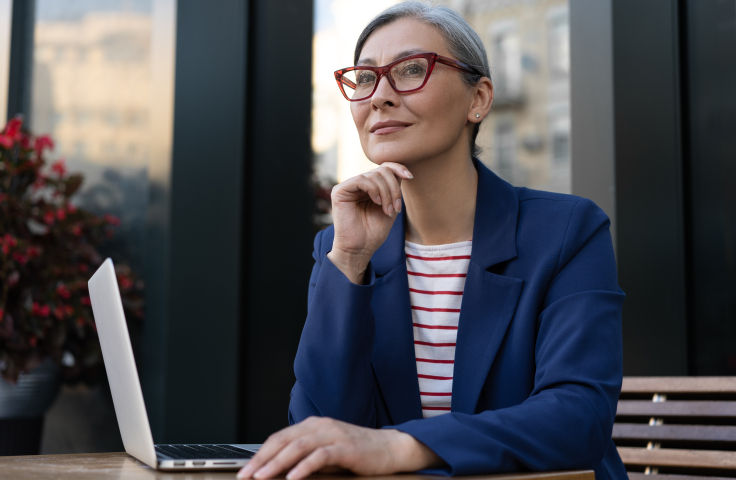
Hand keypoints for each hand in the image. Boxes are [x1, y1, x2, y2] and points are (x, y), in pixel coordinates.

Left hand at [236, 417, 442, 479]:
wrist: (392, 449)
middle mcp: (321, 426)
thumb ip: (306, 457)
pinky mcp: (346, 447)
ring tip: (263, 477)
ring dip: (277, 463)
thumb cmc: (359, 453)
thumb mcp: (327, 452)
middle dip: (262, 459)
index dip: (260, 454)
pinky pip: (320, 456)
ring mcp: (334, 434)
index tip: (245, 470)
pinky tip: (293, 478)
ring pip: (298, 446)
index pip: (279, 438)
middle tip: (247, 475)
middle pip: (284, 440)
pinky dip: (304, 467)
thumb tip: (278, 471)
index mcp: (313, 425)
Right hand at [327, 163, 412, 283]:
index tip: (410, 177)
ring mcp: (348, 187)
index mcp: (370, 187)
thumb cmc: (374, 232)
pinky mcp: (339, 191)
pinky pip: (361, 180)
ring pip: (374, 175)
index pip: (384, 167)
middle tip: (396, 208)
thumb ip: (394, 188)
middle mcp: (359, 184)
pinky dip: (374, 190)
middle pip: (382, 170)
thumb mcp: (390, 206)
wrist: (360, 249)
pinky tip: (377, 203)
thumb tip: (402, 170)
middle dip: (394, 188)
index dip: (398, 168)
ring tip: (387, 211)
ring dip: (387, 193)